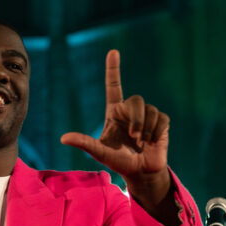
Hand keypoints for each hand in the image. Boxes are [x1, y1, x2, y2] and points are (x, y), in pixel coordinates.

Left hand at [60, 50, 170, 203]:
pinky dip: (156, 132)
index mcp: (114, 112)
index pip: (113, 86)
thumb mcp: (100, 152)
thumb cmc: (118, 161)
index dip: (113, 69)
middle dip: (137, 120)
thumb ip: (84, 143)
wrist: (141, 172)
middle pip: (136, 100)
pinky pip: (161, 119)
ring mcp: (147, 115)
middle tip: (134, 137)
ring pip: (150, 110)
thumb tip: (63, 138)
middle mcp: (130, 111)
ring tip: (142, 142)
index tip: (113, 52)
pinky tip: (153, 142)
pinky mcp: (161, 122)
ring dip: (146, 129)